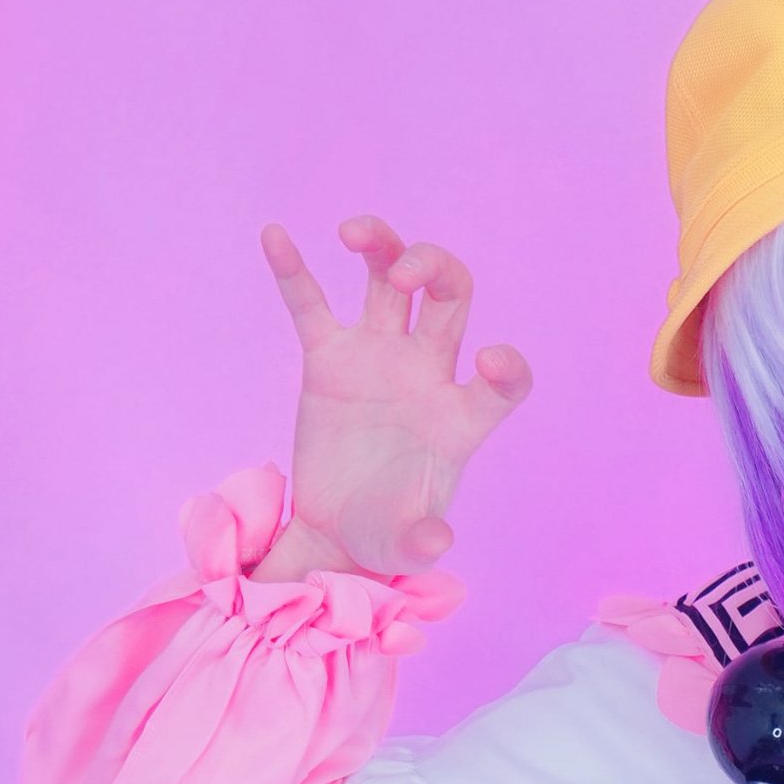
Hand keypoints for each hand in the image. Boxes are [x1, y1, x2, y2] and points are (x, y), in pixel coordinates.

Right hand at [250, 216, 531, 581]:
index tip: (489, 361)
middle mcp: (427, 373)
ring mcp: (378, 357)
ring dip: (381, 246)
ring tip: (354, 236)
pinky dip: (293, 271)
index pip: (506, 380)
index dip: (508, 366)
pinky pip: (312, 304)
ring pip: (389, 279)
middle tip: (405, 275)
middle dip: (435, 268)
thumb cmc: (386, 535)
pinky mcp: (328, 358)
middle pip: (451, 296)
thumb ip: (422, 542)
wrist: (337, 531)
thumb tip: (436, 541)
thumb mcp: (405, 547)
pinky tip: (274, 236)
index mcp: (461, 418)